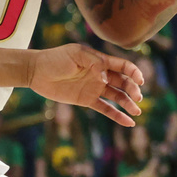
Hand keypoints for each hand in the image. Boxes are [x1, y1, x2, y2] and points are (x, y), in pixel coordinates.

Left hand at [27, 43, 142, 126]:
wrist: (37, 72)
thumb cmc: (55, 59)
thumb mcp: (75, 54)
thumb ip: (93, 61)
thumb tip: (105, 76)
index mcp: (99, 61)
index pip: (123, 66)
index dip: (134, 72)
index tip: (139, 81)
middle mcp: (100, 75)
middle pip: (123, 82)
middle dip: (133, 89)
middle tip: (137, 98)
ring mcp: (94, 88)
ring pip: (117, 96)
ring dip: (128, 103)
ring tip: (136, 111)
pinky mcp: (87, 100)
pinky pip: (105, 108)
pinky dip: (117, 115)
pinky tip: (128, 122)